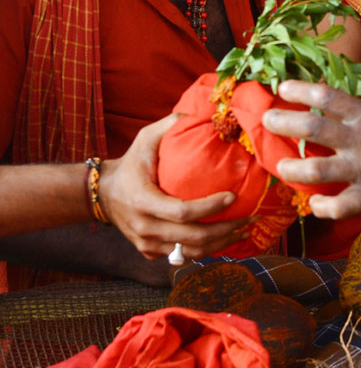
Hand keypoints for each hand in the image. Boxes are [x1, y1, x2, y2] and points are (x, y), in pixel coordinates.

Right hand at [100, 115, 248, 259]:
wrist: (103, 194)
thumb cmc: (131, 163)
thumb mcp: (145, 139)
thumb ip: (170, 124)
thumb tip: (202, 112)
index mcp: (142, 201)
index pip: (181, 212)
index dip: (209, 207)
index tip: (233, 196)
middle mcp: (144, 227)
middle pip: (191, 238)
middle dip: (225, 230)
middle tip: (250, 218)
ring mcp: (146, 244)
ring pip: (190, 252)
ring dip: (221, 244)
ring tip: (245, 230)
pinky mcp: (150, 252)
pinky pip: (183, 255)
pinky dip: (207, 249)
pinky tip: (226, 238)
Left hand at [265, 81, 360, 219]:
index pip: (329, 98)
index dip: (301, 91)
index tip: (282, 88)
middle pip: (313, 128)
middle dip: (284, 122)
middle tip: (267, 120)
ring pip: (317, 170)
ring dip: (293, 169)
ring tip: (280, 167)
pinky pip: (340, 206)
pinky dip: (323, 207)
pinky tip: (313, 205)